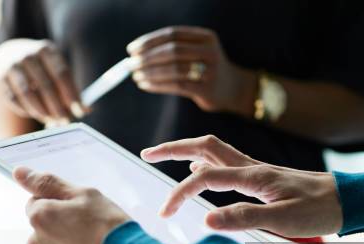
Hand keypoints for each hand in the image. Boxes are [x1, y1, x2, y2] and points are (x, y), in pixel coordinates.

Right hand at [0, 39, 88, 125]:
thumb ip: (71, 89)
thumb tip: (86, 110)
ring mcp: (12, 65)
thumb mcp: (57, 71)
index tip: (80, 112)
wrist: (10, 53)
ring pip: (28, 94)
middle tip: (65, 121)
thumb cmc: (42, 68)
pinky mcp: (0, 77)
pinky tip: (35, 113)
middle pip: (46, 85)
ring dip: (41, 111)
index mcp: (47, 50)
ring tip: (51, 120)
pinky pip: (14, 99)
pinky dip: (26, 110)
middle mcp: (28, 54)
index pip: (62, 74)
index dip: (71, 95)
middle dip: (57, 107)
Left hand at [13, 167, 129, 243]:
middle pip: (43, 226)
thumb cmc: (108, 230)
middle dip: (61, 224)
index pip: (37, 201)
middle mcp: (36, 242)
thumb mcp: (84, 195)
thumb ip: (48, 183)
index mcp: (40, 216)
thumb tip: (20, 173)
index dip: (59, 202)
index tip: (78, 208)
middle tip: (89, 226)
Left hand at [127, 26, 256, 114]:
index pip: (172, 34)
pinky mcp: (206, 89)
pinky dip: (157, 85)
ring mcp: (210, 70)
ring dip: (150, 73)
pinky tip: (145, 85)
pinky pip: (176, 86)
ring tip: (136, 76)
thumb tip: (136, 54)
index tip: (131, 49)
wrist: (233, 89)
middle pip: (172, 50)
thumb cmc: (205, 69)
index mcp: (206, 37)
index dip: (149, 41)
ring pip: (173, 69)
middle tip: (130, 64)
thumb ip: (174, 49)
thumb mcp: (196, 52)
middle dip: (147, 57)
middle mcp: (210, 51)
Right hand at [141, 135, 342, 237]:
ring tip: (165, 158)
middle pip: (204, 147)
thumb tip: (206, 219)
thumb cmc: (319, 210)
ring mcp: (256, 170)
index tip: (165, 213)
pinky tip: (202, 174)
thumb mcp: (284, 219)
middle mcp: (251, 167)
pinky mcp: (261, 176)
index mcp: (252, 176)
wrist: (347, 199)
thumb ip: (244, 217)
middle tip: (147, 154)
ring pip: (214, 151)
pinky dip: (206, 163)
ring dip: (187, 152)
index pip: (204, 178)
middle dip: (173, 148)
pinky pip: (226, 162)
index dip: (180, 194)